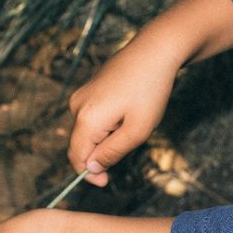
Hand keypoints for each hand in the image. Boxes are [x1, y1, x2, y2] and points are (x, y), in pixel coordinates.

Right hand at [67, 0, 232, 185]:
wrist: (155, 50)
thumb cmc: (150, 90)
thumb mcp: (137, 131)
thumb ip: (112, 153)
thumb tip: (92, 169)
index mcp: (86, 119)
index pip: (77, 158)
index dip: (89, 175)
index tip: (106, 183)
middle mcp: (77, 106)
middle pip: (80, 145)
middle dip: (99, 155)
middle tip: (130, 148)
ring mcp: (82, 95)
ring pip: (87, 131)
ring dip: (105, 138)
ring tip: (133, 125)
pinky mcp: (89, 88)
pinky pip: (92, 117)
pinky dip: (107, 124)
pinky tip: (129, 112)